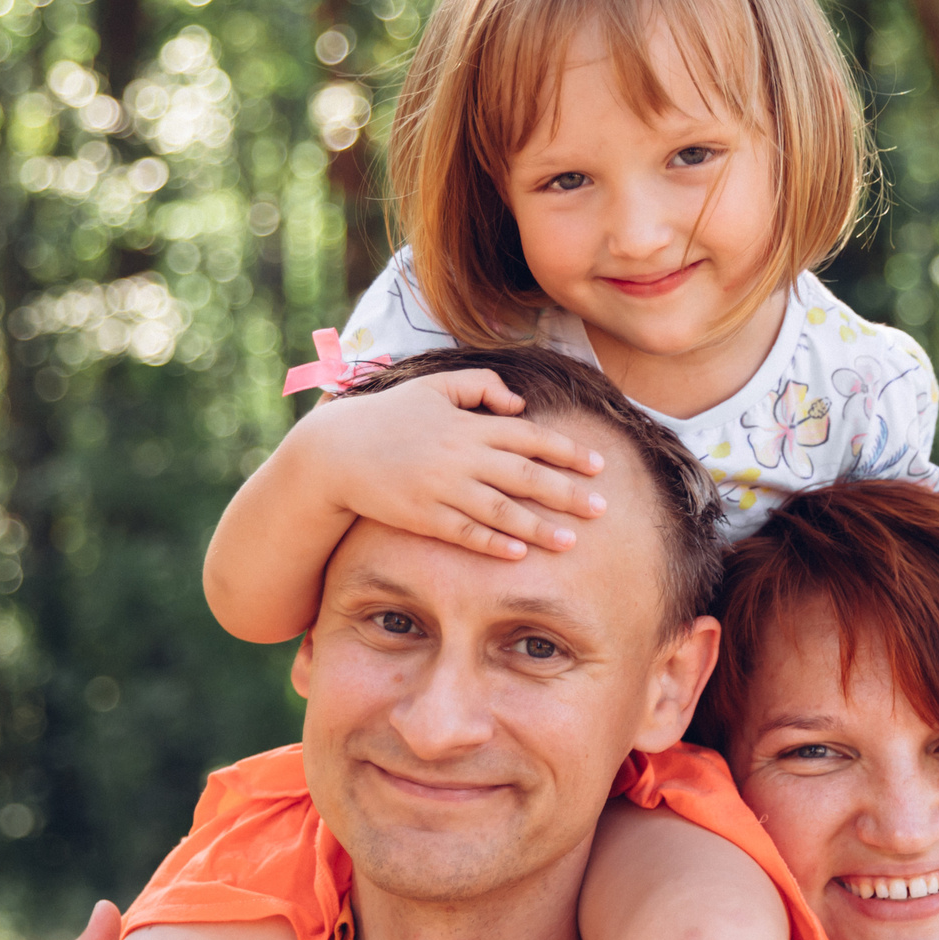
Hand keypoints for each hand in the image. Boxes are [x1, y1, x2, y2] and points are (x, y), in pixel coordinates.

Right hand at [307, 370, 608, 558]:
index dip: (567, 451)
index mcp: (469, 425)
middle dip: (567, 493)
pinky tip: (520, 553)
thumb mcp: (435, 386)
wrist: (336, 452)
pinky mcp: (424, 517)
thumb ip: (481, 386)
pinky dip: (493, 543)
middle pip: (525, 476)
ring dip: (539, 527)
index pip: (530, 437)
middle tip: (602, 508)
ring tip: (570, 542)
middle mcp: (462, 457)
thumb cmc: (390, 416)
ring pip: (501, 510)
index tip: (598, 466)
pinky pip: (465, 533)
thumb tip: (520, 403)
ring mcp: (443, 489)